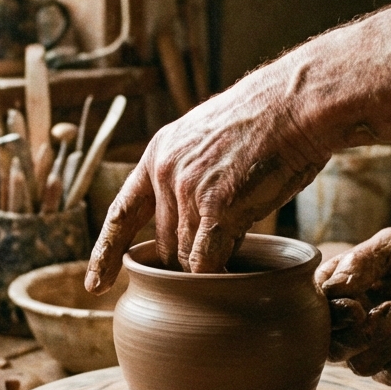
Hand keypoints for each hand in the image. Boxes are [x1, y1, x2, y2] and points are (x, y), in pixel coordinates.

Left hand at [85, 63, 329, 292]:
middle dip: (190, 254)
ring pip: (188, 256)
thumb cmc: (266, 122)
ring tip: (246, 231)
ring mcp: (188, 190)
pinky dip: (218, 276)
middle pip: (166, 243)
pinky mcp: (217, 206)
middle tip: (227, 236)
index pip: (122, 213)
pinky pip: (207, 261)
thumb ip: (190, 173)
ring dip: (213, 260)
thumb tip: (193, 220)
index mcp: (158, 154)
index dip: (107, 252)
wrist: (294, 104)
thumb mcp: (209, 139)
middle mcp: (164, 172)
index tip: (95, 285)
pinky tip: (234, 278)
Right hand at [318, 228, 390, 385]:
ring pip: (364, 365)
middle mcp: (350, 327)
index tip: (358, 307)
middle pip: (334, 349)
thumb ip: (365, 259)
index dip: (334, 316)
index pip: (317, 315)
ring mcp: (374, 352)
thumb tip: (334, 288)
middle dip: (366, 332)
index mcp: (339, 294)